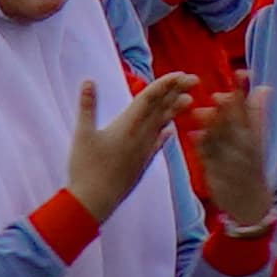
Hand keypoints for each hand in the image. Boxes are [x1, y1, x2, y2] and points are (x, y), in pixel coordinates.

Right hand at [66, 74, 190, 220]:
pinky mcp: (141, 163)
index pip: (150, 99)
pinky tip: (169, 131)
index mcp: (127, 126)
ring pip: (162, 125)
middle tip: (193, 79)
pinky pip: (157, 145)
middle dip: (176, 92)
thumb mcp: (82, 135)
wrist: (94, 202)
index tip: (180, 74)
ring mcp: (143, 151)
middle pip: (161, 109)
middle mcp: (140, 136)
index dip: (165, 84)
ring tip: (188, 98)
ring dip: (174, 110)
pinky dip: (164, 135)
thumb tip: (88, 81)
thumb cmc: (85, 169)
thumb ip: (87, 106)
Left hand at [183, 88, 268, 229]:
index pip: (250, 107)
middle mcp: (245, 146)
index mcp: (255, 136)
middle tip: (219, 95)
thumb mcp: (258, 140)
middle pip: (236, 122)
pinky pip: (207, 157)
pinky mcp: (216, 172)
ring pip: (220, 138)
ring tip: (200, 112)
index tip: (241, 72)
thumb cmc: (252, 167)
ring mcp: (231, 160)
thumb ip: (257, 113)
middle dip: (229, 108)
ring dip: (211, 125)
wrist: (251, 204)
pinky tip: (193, 135)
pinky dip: (202, 145)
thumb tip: (264, 88)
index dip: (245, 90)